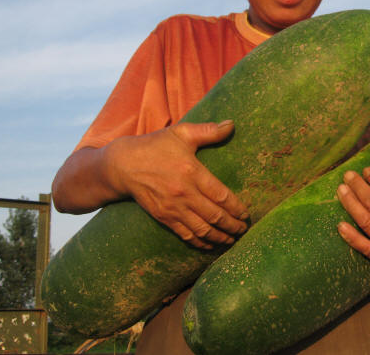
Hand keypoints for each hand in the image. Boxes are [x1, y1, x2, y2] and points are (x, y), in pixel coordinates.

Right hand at [104, 120, 248, 248]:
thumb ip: (209, 131)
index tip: (247, 214)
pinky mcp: (163, 217)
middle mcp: (184, 193)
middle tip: (244, 230)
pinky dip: (200, 242)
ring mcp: (173, 208)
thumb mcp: (182, 133)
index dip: (237, 208)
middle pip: (215, 216)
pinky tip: (210, 244)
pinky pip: (185, 235)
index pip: (221, 196)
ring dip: (220, 237)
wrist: (123, 165)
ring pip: (202, 229)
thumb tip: (232, 124)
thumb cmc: (155, 146)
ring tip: (232, 239)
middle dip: (233, 226)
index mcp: (192, 172)